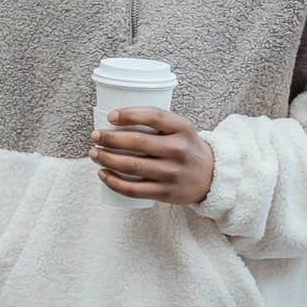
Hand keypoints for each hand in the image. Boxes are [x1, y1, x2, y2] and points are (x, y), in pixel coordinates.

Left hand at [90, 107, 214, 205]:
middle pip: (138, 142)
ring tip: (94, 153)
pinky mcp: (166, 193)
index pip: (154, 116)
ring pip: (132, 166)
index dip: (129, 114)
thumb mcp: (180, 129)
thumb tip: (112, 119)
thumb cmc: (186, 147)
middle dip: (110, 138)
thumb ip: (155, 122)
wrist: (213, 177)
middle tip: (95, 136)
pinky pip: (134, 189)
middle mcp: (179, 150)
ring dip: (107, 159)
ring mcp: (173, 173)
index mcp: (183, 129)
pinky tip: (103, 174)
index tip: (110, 116)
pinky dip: (114, 182)